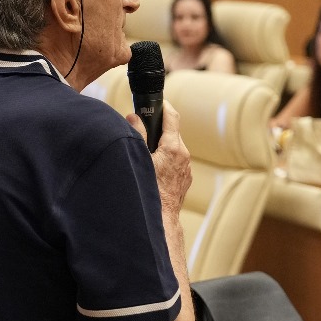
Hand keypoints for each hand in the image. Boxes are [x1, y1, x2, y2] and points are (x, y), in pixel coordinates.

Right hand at [131, 102, 191, 220]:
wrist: (161, 218)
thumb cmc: (149, 190)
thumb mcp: (140, 159)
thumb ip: (137, 135)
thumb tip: (134, 117)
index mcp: (174, 148)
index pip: (172, 117)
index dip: (164, 106)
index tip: (158, 101)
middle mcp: (184, 156)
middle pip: (172, 133)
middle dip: (159, 128)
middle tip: (144, 127)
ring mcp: (186, 168)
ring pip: (174, 148)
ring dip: (162, 145)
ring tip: (147, 150)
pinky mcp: (185, 179)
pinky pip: (176, 162)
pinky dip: (166, 159)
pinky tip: (154, 167)